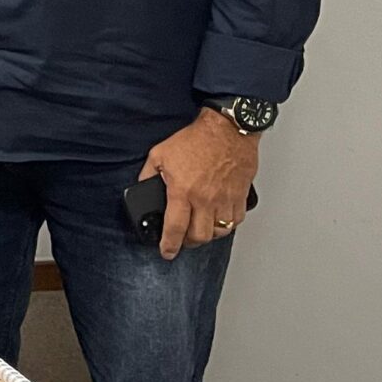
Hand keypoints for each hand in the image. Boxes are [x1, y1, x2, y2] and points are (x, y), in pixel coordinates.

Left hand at [140, 110, 260, 259]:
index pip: (175, 228)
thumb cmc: (196, 139)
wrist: (226, 129)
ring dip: (208, 235)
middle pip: (199, 236)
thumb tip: (142, 188)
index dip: (169, 245)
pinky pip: (236, 220)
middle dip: (188, 243)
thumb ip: (148, 175)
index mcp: (182, 191)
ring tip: (200, 230)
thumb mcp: (159, 154)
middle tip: (183, 240)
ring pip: (220, 232)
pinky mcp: (240, 196)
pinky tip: (219, 219)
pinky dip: (227, 224)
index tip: (166, 252)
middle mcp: (205, 199)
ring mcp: (225, 199)